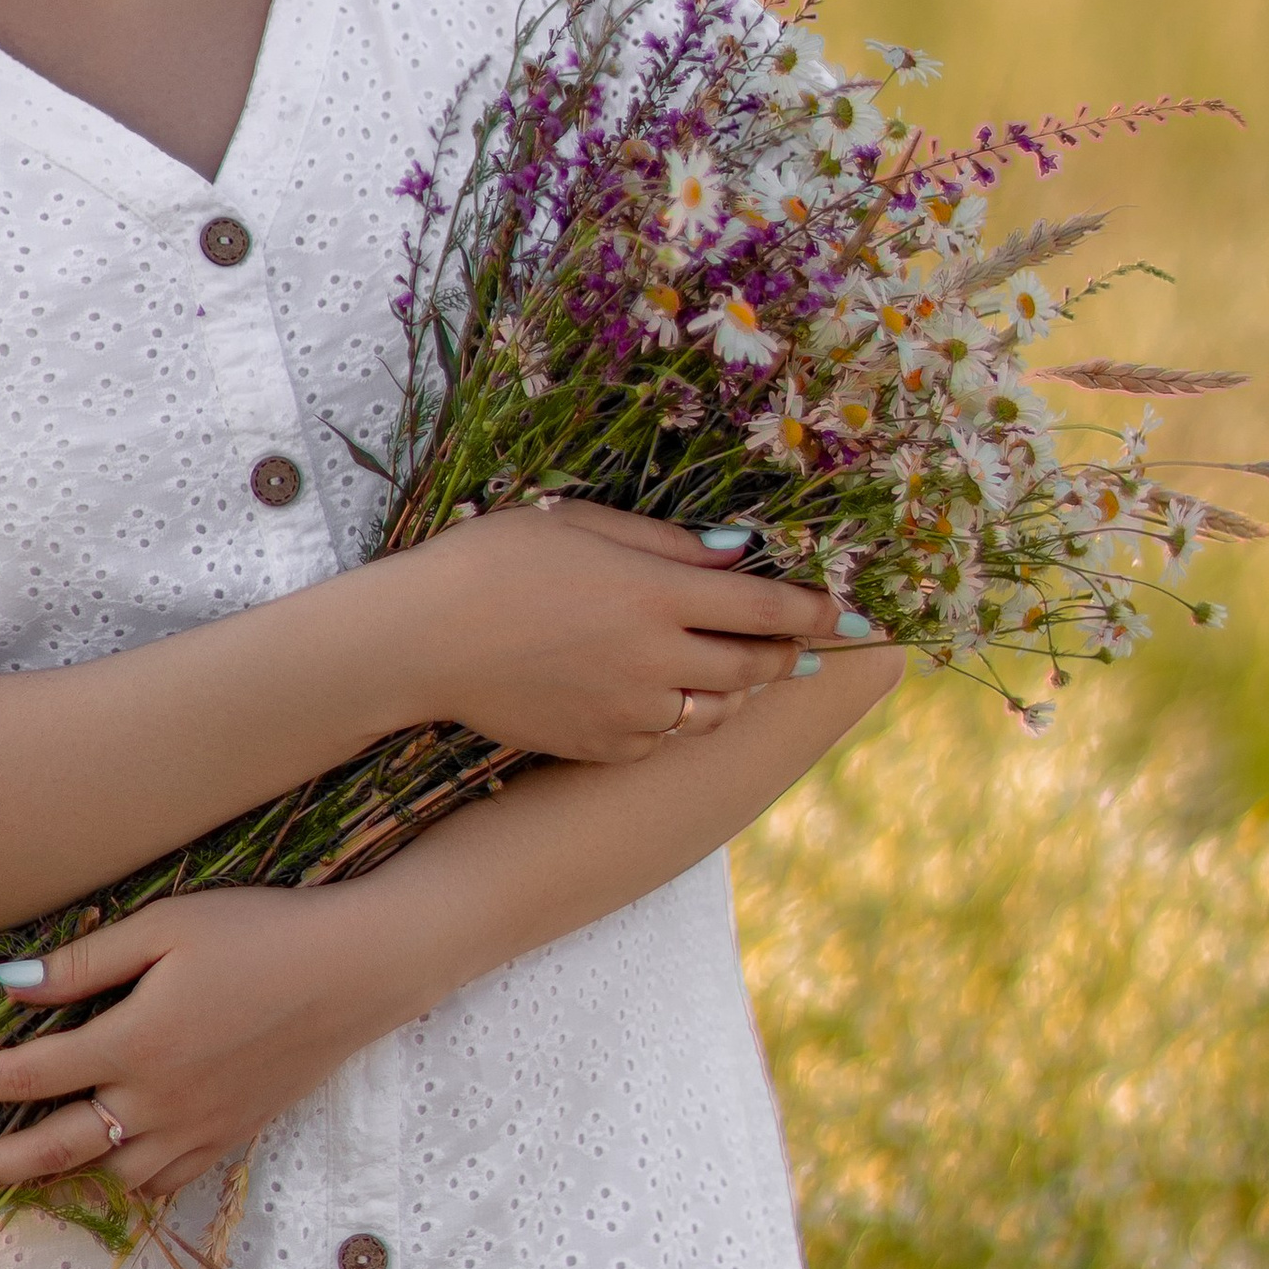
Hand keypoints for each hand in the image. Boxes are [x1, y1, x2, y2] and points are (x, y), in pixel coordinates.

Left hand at [0, 891, 401, 1200]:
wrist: (357, 968)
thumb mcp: (164, 926)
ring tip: (11, 1180)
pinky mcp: (233, 1136)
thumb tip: (5, 986)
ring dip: (56, 1180)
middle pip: (53, 1150)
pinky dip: (128, 1183)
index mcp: (133, 1044)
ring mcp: (199, 1127)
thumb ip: (83, 963)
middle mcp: (159, 1100)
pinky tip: (110, 1172)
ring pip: (111, 1175)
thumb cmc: (258, 930)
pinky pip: (166, 1182)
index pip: (26, 1078)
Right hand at [395, 498, 858, 764]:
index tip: (845, 613)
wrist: (423, 639)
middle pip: (756, 664)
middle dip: (788, 654)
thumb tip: (737, 556)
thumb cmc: (493, 560)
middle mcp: (656, 657)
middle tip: (802, 646)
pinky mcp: (605, 745)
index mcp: (656, 592)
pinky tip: (668, 696)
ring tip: (741, 672)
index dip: (815, 611)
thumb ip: (666, 543)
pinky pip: (667, 736)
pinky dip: (681, 717)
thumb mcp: (580, 524)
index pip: (766, 608)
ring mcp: (632, 709)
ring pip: (718, 710)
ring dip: (739, 689)